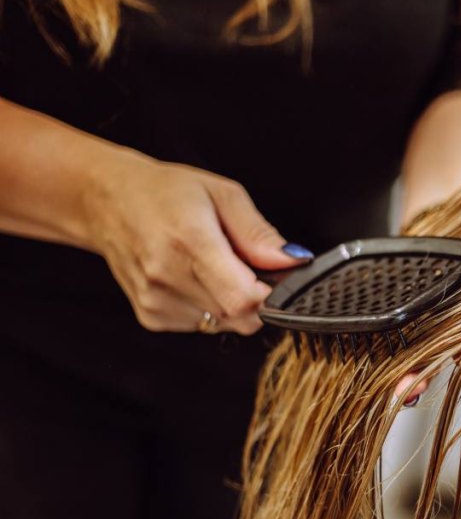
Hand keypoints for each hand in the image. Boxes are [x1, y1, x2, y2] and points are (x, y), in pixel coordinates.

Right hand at [81, 149, 310, 333]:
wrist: (108, 202)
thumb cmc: (166, 193)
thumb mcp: (223, 195)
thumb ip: (259, 234)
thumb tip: (294, 260)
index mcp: (189, 241)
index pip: (244, 298)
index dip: (271, 294)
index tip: (275, 276)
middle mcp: (167, 276)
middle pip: (239, 316)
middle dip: (256, 296)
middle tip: (244, 264)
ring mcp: (156, 300)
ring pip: (224, 323)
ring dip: (232, 301)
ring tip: (213, 265)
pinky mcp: (151, 316)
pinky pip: (203, 325)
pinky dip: (211, 306)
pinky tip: (195, 277)